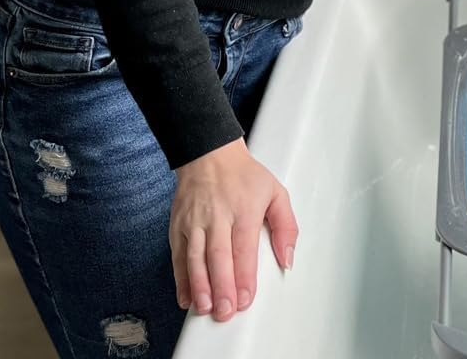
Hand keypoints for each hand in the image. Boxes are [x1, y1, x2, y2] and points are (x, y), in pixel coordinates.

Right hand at [170, 138, 296, 322]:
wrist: (208, 153)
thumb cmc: (244, 176)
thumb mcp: (276, 192)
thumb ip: (287, 227)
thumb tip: (288, 259)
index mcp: (244, 209)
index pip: (243, 247)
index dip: (243, 276)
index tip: (245, 299)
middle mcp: (217, 216)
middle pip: (218, 255)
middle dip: (221, 286)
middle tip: (225, 312)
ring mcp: (194, 221)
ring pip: (195, 257)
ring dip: (199, 286)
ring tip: (205, 308)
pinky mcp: (179, 226)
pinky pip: (178, 255)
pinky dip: (180, 278)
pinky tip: (186, 297)